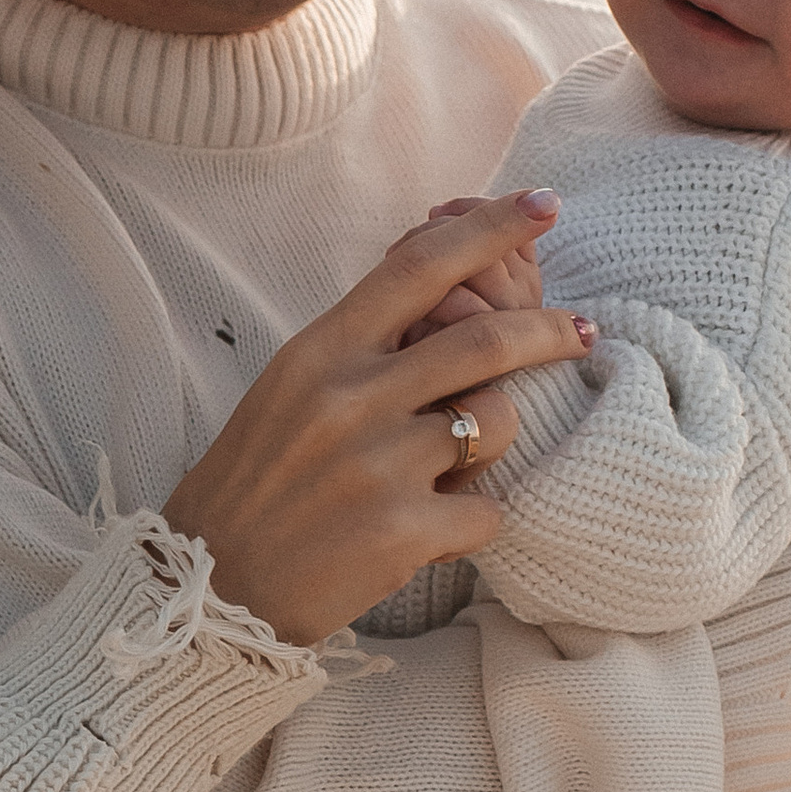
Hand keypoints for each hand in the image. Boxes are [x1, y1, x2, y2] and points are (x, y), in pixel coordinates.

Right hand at [165, 192, 594, 644]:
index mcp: (319, 352)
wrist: (209, 587)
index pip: (418, 266)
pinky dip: (473, 522)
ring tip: (455, 470)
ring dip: (496, 441)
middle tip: (581, 330)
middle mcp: (350, 397)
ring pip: (499, 422)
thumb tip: (447, 301)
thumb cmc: (253, 487)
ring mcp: (379, 463)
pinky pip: (488, 511)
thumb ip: (359, 351)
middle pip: (486, 337)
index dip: (489, 227)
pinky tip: (431, 535)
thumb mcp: (287, 393)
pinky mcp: (402, 530)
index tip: (541, 204)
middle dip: (551, 328)